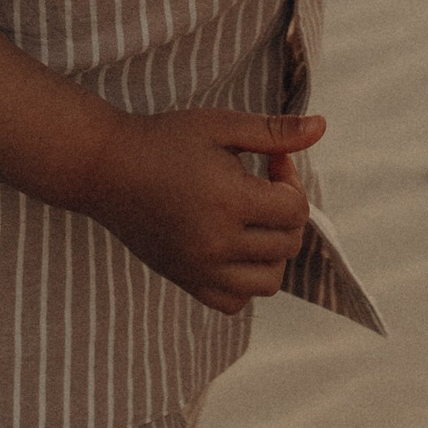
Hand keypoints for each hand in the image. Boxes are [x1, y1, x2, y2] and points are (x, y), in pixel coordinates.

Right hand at [83, 107, 325, 310]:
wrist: (105, 168)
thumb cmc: (163, 140)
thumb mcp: (221, 125)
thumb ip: (274, 131)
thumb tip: (323, 126)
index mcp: (230, 201)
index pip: (296, 210)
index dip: (293, 182)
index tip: (272, 162)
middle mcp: (217, 243)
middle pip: (287, 245)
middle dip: (286, 213)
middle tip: (262, 184)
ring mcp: (200, 268)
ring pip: (268, 282)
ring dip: (273, 252)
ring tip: (254, 221)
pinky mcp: (185, 280)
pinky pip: (233, 302)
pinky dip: (244, 282)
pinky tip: (234, 249)